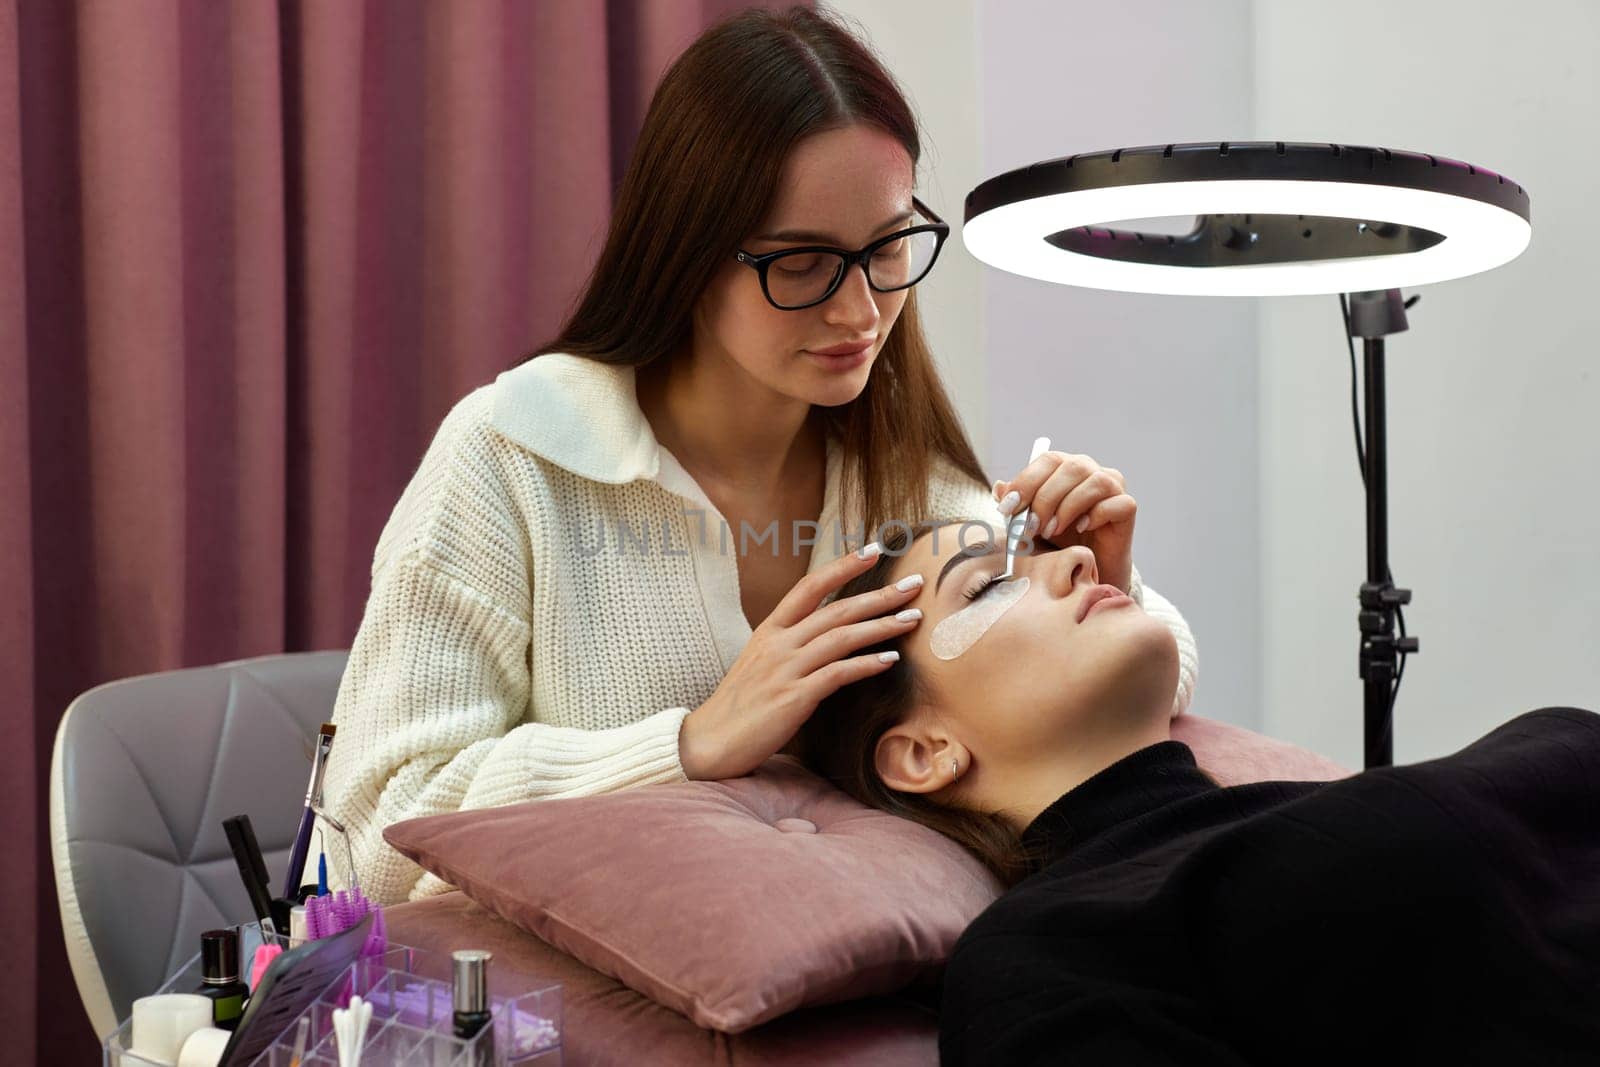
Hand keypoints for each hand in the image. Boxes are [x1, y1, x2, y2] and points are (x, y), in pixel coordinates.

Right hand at [678, 543, 924, 780]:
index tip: (874, 550)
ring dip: (882, 626)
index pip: (809, 586)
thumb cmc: (740, 707)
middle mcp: (777, 643)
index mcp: (769, 630)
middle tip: (915, 584)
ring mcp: (785, 669)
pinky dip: (866, 664)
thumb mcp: (761, 664)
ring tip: (912, 619)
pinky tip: (890, 660)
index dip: (842, 566)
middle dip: (880, 596)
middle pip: (836, 609)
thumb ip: (791, 646)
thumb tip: (829, 636)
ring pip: (841, 637)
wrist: (708, 743)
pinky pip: (837, 674)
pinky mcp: (792, 697)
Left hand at [993, 451, 1136, 594]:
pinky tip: (1081, 528)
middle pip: (1070, 468)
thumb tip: (999, 487)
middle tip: (1031, 527)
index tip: (1008, 509)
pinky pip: (1115, 503)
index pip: (1048, 460)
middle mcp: (1091, 470)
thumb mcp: (1029, 521)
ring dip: (1067, 508)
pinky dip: (1096, 515)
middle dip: (1045, 498)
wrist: (1085, 566)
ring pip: (1094, 482)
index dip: (1026, 482)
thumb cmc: (1058, 538)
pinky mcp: (1127, 507)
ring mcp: (1113, 486)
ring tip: (1052, 531)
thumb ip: (1015, 504)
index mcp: (1065, 466)